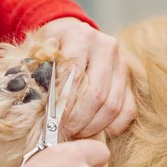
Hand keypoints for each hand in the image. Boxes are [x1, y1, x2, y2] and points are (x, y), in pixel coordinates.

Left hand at [37, 17, 135, 137]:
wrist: (72, 33)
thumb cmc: (51, 46)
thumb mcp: (38, 48)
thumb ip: (36, 68)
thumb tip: (38, 99)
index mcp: (81, 36)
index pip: (73, 75)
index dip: (63, 102)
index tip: (52, 121)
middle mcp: (106, 47)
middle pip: (96, 93)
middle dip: (78, 119)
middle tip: (64, 131)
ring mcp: (121, 63)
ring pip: (113, 104)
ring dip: (93, 125)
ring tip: (76, 133)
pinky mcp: (130, 80)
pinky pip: (128, 110)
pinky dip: (113, 126)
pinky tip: (96, 132)